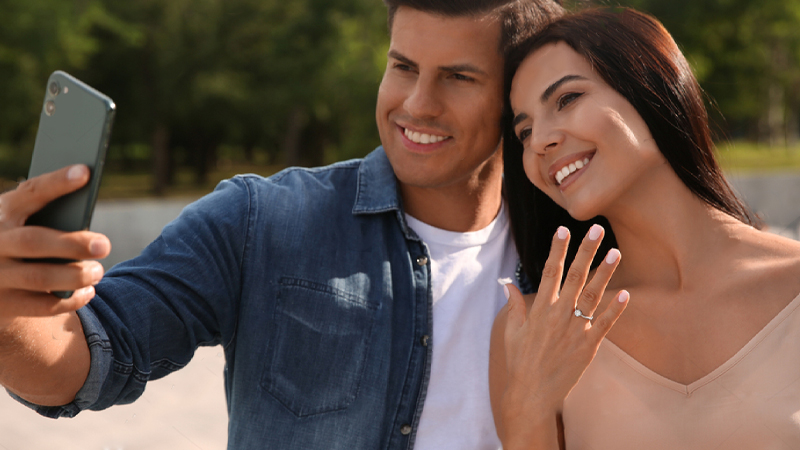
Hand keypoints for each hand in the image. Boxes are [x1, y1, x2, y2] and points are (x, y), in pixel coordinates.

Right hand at [0, 165, 110, 328]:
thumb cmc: (18, 239)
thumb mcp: (23, 220)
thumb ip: (48, 212)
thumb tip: (87, 197)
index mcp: (0, 213)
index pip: (28, 193)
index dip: (56, 183)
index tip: (84, 172)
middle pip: (34, 241)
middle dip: (73, 243)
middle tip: (104, 244)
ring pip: (38, 278)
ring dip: (75, 276)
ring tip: (98, 271)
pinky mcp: (2, 305)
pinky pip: (40, 307)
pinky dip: (70, 300)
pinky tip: (88, 291)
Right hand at [500, 225, 627, 446]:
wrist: (532, 394)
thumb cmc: (519, 362)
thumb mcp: (511, 332)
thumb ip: (514, 306)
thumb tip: (508, 284)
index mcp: (539, 309)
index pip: (549, 272)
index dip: (557, 250)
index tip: (563, 230)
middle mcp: (558, 315)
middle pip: (575, 276)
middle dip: (586, 251)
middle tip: (596, 230)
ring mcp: (575, 330)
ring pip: (593, 295)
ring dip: (605, 272)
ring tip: (616, 252)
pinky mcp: (588, 346)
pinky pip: (605, 323)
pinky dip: (616, 308)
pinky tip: (626, 293)